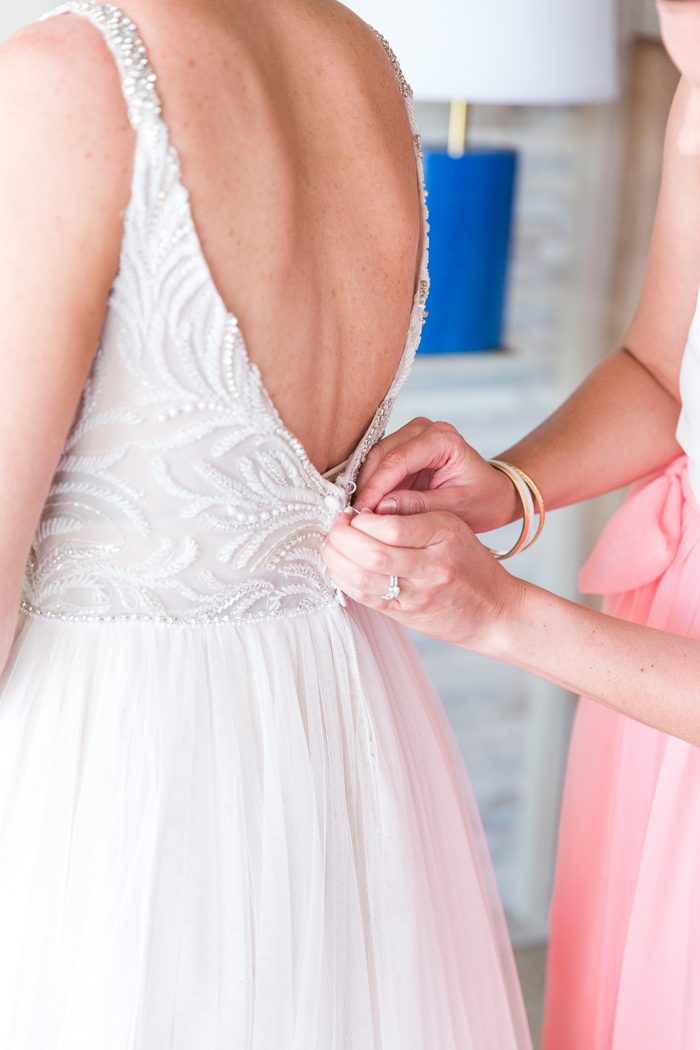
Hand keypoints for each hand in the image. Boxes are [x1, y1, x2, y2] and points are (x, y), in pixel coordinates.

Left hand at [323, 508, 523, 651]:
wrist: (495, 611)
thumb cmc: (470, 563)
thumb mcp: (452, 526)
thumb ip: (412, 513)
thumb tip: (368, 506)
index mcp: (445, 535)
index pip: (391, 527)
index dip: (360, 519)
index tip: (350, 512)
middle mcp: (432, 566)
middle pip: (372, 553)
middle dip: (342, 538)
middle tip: (335, 527)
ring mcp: (419, 594)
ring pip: (363, 578)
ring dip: (336, 560)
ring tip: (333, 546)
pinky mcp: (406, 615)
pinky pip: (365, 598)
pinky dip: (344, 580)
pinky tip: (340, 567)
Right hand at [354, 418, 519, 533]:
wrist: (492, 494)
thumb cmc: (482, 500)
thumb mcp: (456, 509)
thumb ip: (419, 506)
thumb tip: (381, 508)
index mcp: (442, 439)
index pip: (399, 459)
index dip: (376, 486)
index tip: (362, 510)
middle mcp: (424, 430)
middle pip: (381, 455)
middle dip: (366, 486)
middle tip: (355, 516)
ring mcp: (410, 436)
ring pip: (374, 458)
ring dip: (364, 485)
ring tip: (358, 514)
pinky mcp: (402, 449)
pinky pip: (377, 465)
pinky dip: (370, 485)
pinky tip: (365, 506)